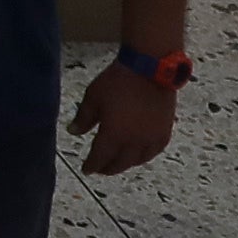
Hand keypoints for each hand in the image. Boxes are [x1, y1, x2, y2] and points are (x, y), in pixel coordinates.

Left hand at [81, 57, 184, 175]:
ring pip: (137, 160)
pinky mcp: (165, 132)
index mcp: (114, 135)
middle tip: (100, 169)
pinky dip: (143, 156)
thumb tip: (72, 132)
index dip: (92, 165)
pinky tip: (139, 154)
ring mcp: (151, 138)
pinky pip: (154, 152)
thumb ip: (83, 118)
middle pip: (119, 163)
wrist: (151, 68)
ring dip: (125, 164)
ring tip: (118, 162)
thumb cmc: (118, 80)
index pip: (100, 157)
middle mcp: (134, 142)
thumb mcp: (93, 97)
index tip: (86, 169)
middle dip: (108, 168)